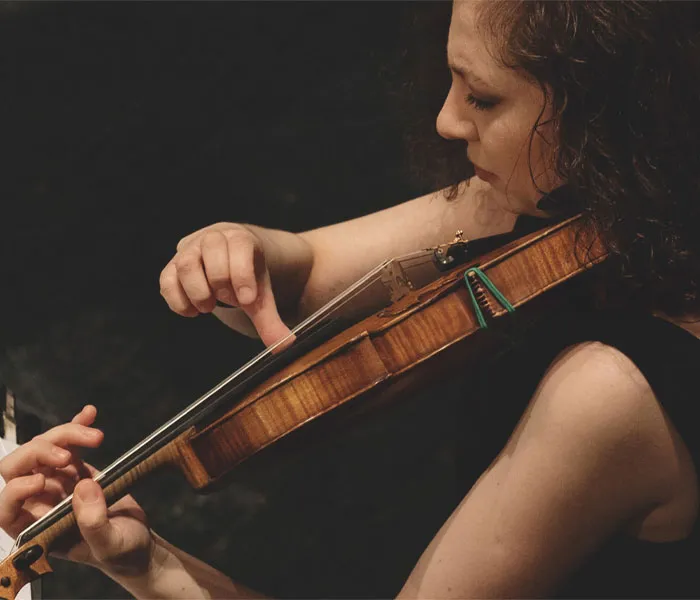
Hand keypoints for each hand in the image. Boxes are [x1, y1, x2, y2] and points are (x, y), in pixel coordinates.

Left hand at [0, 406, 153, 577]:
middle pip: (19, 469)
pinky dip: (77, 426)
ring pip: (44, 449)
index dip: (16, 490)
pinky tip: (89, 413)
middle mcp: (40, 504)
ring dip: (65, 435)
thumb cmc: (121, 552)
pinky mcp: (76, 469)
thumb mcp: (109, 545)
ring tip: (96, 438)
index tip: (42, 481)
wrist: (139, 541)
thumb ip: (93, 523)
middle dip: (38, 454)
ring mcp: (58, 483)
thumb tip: (83, 487)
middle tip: (68, 455)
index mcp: (37, 528)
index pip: (7, 507)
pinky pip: (68, 444)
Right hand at [159, 222, 291, 346]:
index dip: (243, 274)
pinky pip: (167, 280)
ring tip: (209, 307)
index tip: (247, 301)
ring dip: (198, 291)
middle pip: (211, 249)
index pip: (240, 245)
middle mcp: (213, 238)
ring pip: (186, 263)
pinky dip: (178, 300)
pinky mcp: (173, 267)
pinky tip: (192, 312)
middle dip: (221, 281)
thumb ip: (270, 320)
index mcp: (240, 238)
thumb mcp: (261, 295)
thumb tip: (285, 346)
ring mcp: (190, 250)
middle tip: (228, 301)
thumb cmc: (247, 276)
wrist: (229, 261)